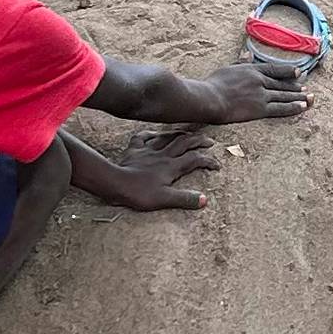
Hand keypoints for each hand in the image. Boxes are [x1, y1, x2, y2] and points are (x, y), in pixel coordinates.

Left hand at [88, 129, 221, 211]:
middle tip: (209, 141)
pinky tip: (153, 133)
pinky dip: (150, 134)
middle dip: (199, 141)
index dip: (208, 161)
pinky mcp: (134, 151)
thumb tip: (204, 200)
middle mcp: (163, 155)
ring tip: (188, 133)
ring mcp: (148, 151)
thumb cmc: (139, 193)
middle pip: (185, 142)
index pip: (195, 160)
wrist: (115, 184)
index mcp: (172, 167)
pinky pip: (143, 137)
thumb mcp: (165, 199)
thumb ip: (185, 199)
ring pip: (167, 137)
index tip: (217, 165)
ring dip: (179, 133)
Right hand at [199, 61, 309, 122]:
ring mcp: (262, 95)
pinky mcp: (261, 109)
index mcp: (252, 70)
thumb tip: (246, 54)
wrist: (211, 98)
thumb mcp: (227, 68)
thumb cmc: (213, 84)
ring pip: (284, 95)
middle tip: (306, 88)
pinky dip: (293, 107)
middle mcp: (260, 81)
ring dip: (298, 96)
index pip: (274, 69)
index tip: (298, 72)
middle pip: (282, 84)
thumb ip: (240, 62)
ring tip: (310, 97)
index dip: (288, 71)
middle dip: (295, 86)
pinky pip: (281, 108)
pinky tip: (303, 107)